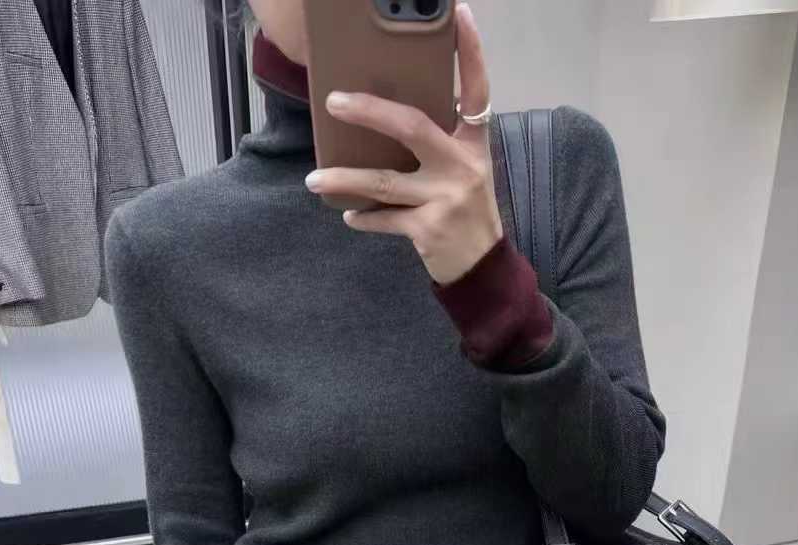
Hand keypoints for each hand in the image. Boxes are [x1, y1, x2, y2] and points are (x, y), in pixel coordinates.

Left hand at [304, 3, 502, 286]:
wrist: (484, 267)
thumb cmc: (467, 210)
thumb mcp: (465, 169)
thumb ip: (439, 142)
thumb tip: (385, 117)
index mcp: (474, 143)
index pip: (476, 88)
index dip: (470, 50)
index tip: (458, 13)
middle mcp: (462, 165)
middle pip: (411, 127)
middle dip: (369, 112)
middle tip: (334, 101)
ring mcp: (445, 198)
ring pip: (384, 182)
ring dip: (344, 179)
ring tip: (313, 178)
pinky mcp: (428, 229)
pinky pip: (384, 219)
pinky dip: (363, 219)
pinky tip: (348, 215)